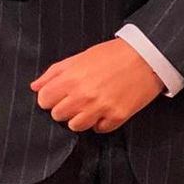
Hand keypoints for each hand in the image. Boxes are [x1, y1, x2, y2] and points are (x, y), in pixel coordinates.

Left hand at [32, 39, 162, 134]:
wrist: (148, 57)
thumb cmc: (113, 54)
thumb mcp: (81, 56)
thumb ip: (55, 72)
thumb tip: (35, 87)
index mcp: (72, 78)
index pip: (44, 100)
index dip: (50, 97)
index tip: (60, 93)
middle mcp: (84, 95)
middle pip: (58, 115)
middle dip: (65, 107)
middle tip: (78, 97)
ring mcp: (101, 108)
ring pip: (76, 126)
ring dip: (81, 117)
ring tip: (92, 104)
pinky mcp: (117, 116)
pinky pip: (99, 129)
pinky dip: (101, 122)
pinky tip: (106, 108)